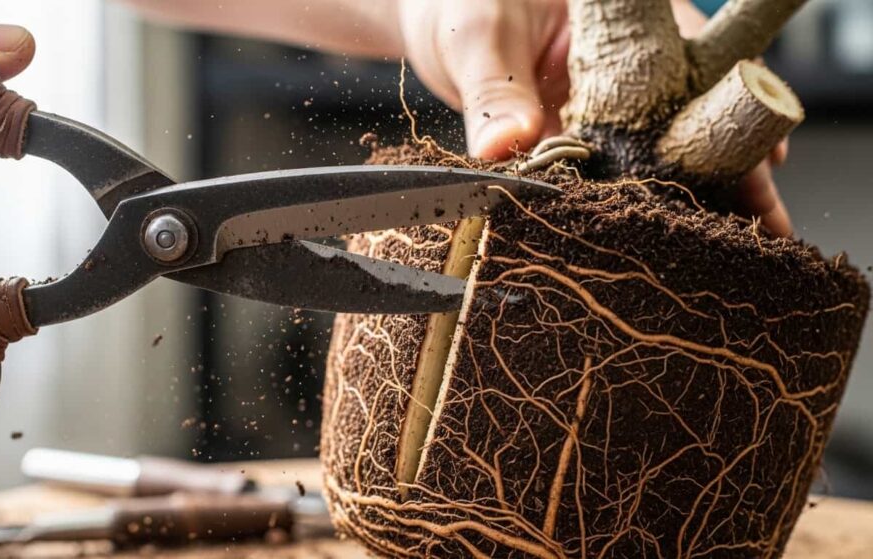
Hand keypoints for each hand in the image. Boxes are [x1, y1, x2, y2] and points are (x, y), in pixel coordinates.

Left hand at [402, 0, 791, 236]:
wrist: (425, 19)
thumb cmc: (456, 3)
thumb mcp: (476, 37)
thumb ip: (494, 92)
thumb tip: (508, 145)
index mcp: (620, 17)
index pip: (694, 60)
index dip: (730, 108)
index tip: (761, 154)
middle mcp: (624, 58)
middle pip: (689, 112)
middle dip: (728, 165)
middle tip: (766, 219)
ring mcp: (603, 97)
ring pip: (656, 146)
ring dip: (689, 191)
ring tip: (733, 241)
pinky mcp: (578, 130)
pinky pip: (610, 166)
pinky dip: (631, 199)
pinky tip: (659, 234)